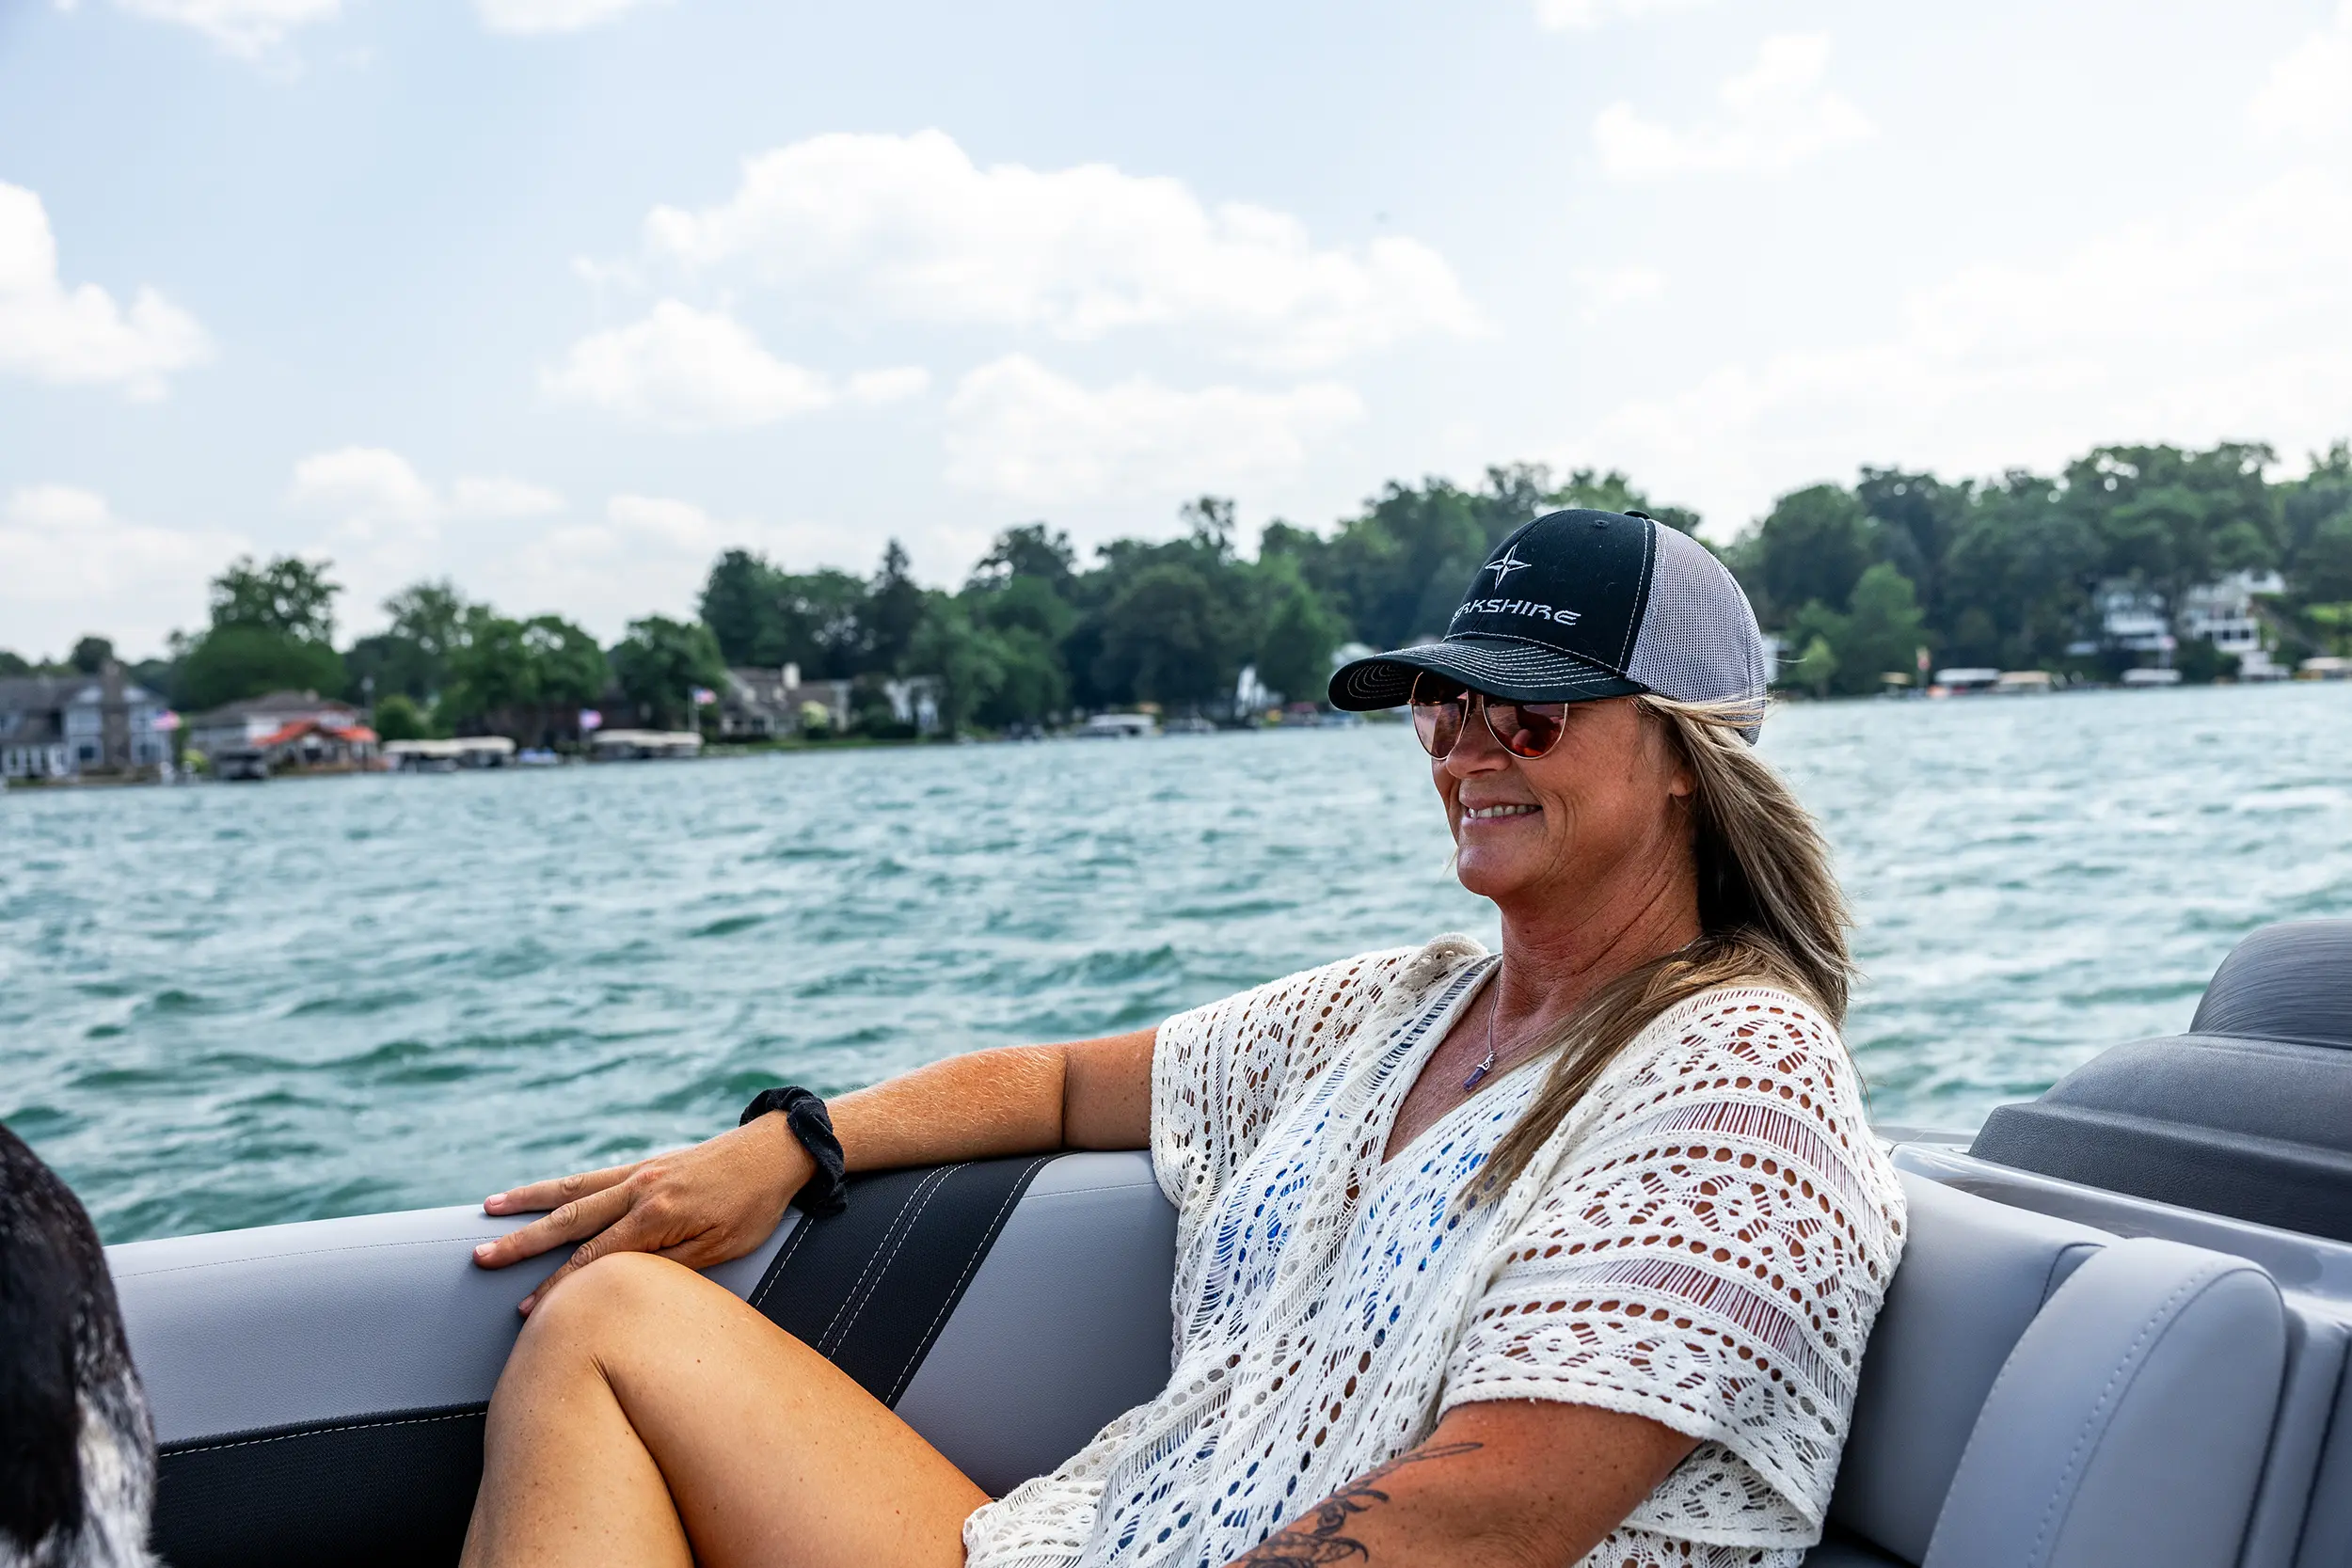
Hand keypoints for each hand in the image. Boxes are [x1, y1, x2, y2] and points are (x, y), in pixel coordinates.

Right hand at [472, 1113, 813, 1314]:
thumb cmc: (753, 1208)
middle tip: (481, 1257)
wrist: (775, 1152)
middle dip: (524, 1242)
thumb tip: (627, 1285)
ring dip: (529, 1202)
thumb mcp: (721, 1248)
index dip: (560, 1286)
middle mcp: (640, 1190)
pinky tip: (541, 1194)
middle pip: (570, 1221)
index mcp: (658, 1217)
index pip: (596, 1259)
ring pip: (573, 1190)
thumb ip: (672, 1266)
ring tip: (488, 1208)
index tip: (527, 1309)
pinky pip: (593, 1177)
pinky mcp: (646, 1165)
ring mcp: (640, 1173)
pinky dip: (562, 1186)